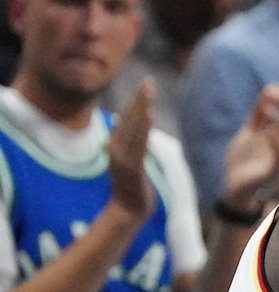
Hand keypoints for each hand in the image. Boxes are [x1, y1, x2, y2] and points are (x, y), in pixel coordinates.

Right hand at [107, 78, 155, 219]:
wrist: (128, 210)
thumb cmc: (132, 185)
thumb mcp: (132, 160)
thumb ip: (134, 144)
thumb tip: (140, 129)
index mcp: (115, 144)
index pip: (128, 119)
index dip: (136, 101)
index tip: (146, 85)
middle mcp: (115, 148)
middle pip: (130, 119)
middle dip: (139, 100)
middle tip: (149, 81)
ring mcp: (123, 158)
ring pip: (135, 129)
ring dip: (142, 109)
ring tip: (148, 93)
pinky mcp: (132, 168)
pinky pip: (139, 145)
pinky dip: (144, 129)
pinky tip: (149, 116)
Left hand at [222, 83, 278, 208]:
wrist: (232, 187)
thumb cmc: (244, 161)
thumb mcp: (250, 133)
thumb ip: (258, 116)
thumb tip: (267, 92)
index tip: (270, 88)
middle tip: (269, 91)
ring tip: (264, 108)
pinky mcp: (272, 173)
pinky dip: (276, 142)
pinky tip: (266, 131)